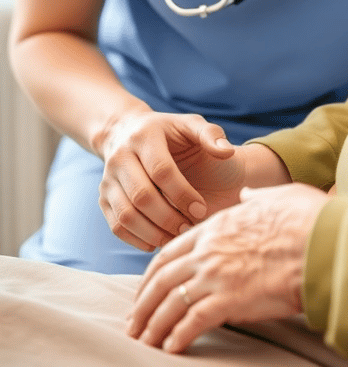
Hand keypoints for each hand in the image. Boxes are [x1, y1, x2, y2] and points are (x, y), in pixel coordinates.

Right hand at [97, 109, 235, 252]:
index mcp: (145, 135)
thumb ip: (210, 135)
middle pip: (142, 196)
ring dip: (153, 233)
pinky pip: (116, 226)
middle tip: (189, 227)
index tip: (201, 209)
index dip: (182, 194)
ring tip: (176, 236)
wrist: (126, 132)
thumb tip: (226, 152)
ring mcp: (108, 179)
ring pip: (126, 215)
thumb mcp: (190, 124)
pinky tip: (158, 241)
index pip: (161, 171)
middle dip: (169, 218)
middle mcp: (120, 156)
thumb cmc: (168, 132)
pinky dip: (137, 239)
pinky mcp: (103, 198)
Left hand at [127, 183, 330, 352]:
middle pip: (161, 279)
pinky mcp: (230, 300)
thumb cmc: (307, 219)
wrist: (323, 241)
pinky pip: (193, 322)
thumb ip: (255, 197)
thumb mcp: (278, 196)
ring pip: (171, 303)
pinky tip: (171, 348)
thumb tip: (246, 193)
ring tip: (145, 342)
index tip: (145, 289)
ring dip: (153, 325)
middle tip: (134, 323)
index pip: (171, 251)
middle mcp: (209, 250)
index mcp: (217, 226)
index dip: (153, 274)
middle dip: (143, 303)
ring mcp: (217, 275)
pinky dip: (178, 336)